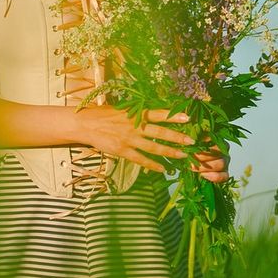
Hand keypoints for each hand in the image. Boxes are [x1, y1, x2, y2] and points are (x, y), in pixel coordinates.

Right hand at [75, 106, 193, 172]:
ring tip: (183, 156)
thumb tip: (154, 112)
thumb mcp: (123, 108)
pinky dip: (152, 165)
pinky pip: (140, 159)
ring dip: (169, 152)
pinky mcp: (122, 151)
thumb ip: (138, 112)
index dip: (173, 116)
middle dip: (177, 137)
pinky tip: (162, 169)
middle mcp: (135, 126)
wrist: (86, 124)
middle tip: (191, 141)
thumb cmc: (105, 114)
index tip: (188, 117)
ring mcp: (129, 139)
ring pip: (153, 147)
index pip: (158, 114)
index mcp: (136, 113)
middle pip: (160, 132)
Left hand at [191, 137, 229, 182]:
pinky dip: (214, 177)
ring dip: (205, 166)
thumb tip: (186, 133)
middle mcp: (222, 149)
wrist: (191, 169)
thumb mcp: (188, 144)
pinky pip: (224, 176)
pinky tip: (203, 176)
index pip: (214, 137)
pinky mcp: (225, 174)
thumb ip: (190, 138)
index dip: (203, 142)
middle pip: (218, 150)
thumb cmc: (189, 154)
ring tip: (192, 167)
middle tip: (190, 158)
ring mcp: (225, 161)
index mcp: (215, 139)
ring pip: (221, 163)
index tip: (191, 145)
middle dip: (202, 155)